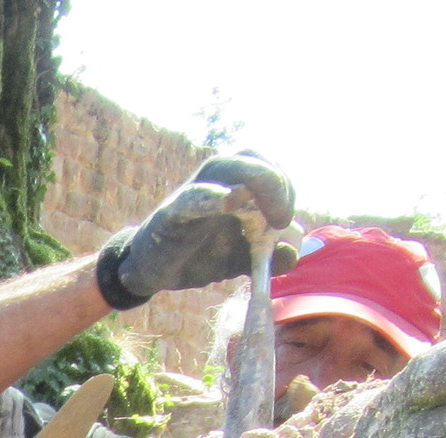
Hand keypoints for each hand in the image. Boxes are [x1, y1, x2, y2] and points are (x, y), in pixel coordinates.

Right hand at [95, 154, 295, 308]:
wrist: (154, 271)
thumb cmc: (200, 256)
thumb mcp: (242, 259)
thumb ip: (269, 256)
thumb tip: (291, 253)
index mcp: (237, 186)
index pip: (269, 167)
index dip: (285, 188)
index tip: (286, 222)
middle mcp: (216, 180)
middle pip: (250, 157)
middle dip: (273, 182)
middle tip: (280, 219)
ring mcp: (192, 192)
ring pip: (223, 165)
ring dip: (250, 180)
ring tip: (258, 208)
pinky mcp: (171, 212)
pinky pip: (191, 197)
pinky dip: (211, 196)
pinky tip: (227, 202)